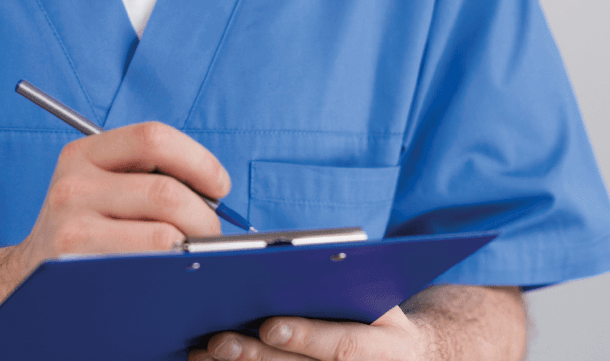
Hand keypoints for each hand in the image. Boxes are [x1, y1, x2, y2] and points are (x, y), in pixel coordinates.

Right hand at [14, 121, 229, 275]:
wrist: (28, 279)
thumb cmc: (83, 229)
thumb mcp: (99, 186)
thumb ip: (145, 175)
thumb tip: (212, 192)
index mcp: (84, 153)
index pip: (153, 137)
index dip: (198, 159)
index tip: (219, 185)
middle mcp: (74, 184)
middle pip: (167, 191)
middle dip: (205, 217)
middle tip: (211, 234)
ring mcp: (73, 227)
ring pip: (165, 234)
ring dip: (194, 247)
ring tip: (192, 255)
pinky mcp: (81, 269)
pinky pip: (149, 265)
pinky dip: (173, 269)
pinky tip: (170, 272)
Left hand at [189, 305, 430, 360]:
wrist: (407, 358)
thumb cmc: (379, 316)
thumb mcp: (376, 295)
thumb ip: (341, 283)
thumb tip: (285, 259)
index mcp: (384, 348)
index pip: (342, 345)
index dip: (306, 337)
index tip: (269, 326)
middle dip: (258, 357)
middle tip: (219, 342)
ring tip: (202, 354)